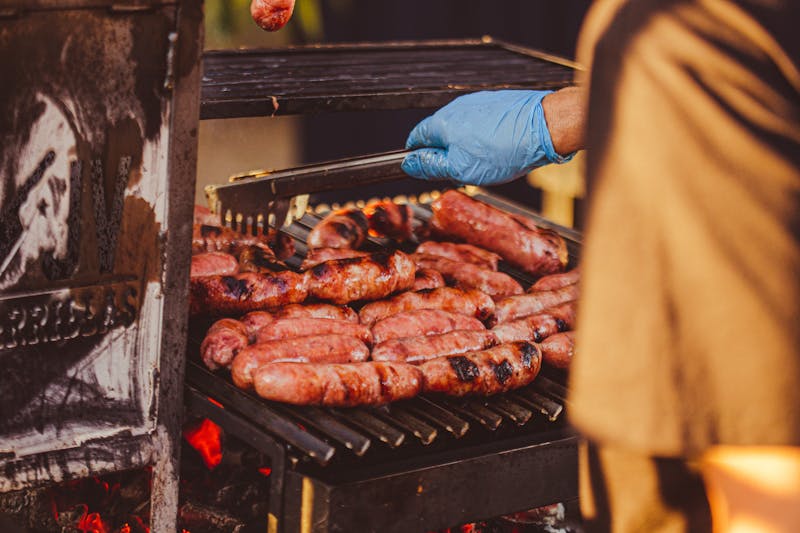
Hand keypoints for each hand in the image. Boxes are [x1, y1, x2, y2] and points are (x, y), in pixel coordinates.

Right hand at [401, 90, 571, 185]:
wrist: (545, 126)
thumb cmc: (505, 148)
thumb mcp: (460, 168)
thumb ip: (432, 166)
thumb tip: (410, 164)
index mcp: (442, 121)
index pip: (416, 138)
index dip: (417, 156)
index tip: (425, 170)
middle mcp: (457, 107)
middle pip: (440, 134)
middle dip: (446, 153)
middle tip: (461, 172)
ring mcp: (479, 103)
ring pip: (463, 129)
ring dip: (467, 146)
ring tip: (485, 162)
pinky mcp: (498, 104)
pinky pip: (483, 123)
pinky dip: (485, 138)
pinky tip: (499, 150)